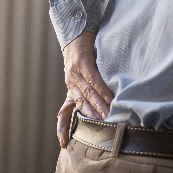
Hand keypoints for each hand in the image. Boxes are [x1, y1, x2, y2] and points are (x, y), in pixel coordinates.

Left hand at [57, 31, 113, 147]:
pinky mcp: (82, 61)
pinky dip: (102, 90)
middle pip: (82, 104)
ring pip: (88, 94)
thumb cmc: (84, 51)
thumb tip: (104, 102)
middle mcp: (70, 81)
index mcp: (71, 86)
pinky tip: (110, 98)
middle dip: (93, 118)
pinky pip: (94, 79)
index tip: (62, 143)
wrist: (77, 28)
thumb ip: (90, 87)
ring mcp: (75, 71)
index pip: (66, 111)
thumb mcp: (83, 71)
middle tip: (105, 131)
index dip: (63, 127)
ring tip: (110, 117)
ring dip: (100, 106)